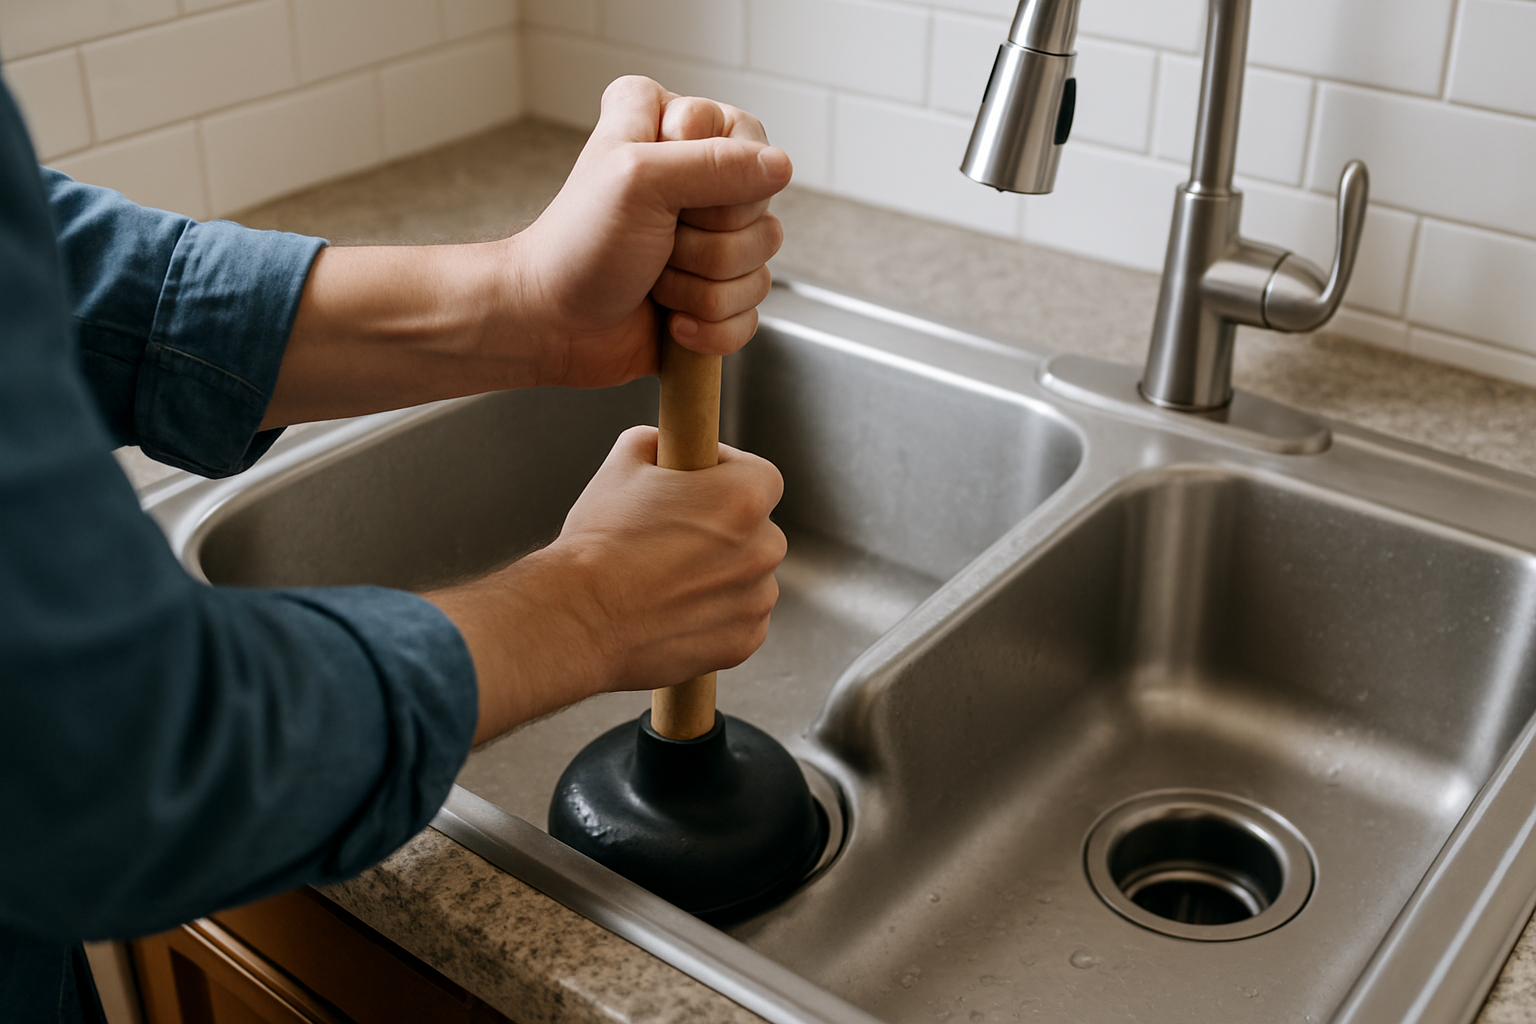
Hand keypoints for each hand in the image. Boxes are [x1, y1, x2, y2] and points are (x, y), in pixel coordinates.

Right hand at [427, 427, 785, 743]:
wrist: (578, 617)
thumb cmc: (599, 543)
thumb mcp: (623, 463)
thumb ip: (659, 444)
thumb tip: (665, 446)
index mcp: (744, 496)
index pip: (758, 475)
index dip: (725, 477)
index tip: (697, 486)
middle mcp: (764, 548)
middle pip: (755, 529)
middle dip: (722, 529)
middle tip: (673, 535)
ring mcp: (757, 600)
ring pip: (747, 576)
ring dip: (720, 574)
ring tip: (666, 577)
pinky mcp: (743, 642)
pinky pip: (739, 618)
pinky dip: (715, 615)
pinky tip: (672, 609)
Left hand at [508, 76, 792, 387]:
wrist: (552, 325)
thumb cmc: (578, 246)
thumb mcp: (640, 180)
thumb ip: (716, 163)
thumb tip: (781, 167)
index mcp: (676, 125)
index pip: (747, 139)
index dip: (712, 175)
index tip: (658, 189)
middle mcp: (699, 177)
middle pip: (761, 209)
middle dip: (707, 243)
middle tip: (658, 244)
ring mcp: (712, 239)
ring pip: (761, 266)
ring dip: (702, 289)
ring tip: (655, 282)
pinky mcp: (718, 292)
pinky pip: (752, 313)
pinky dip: (710, 328)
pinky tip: (671, 321)